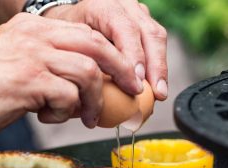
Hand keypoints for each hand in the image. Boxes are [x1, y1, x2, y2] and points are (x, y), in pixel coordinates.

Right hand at [0, 13, 140, 136]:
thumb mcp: (20, 62)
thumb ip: (52, 64)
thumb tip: (90, 82)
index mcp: (35, 26)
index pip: (87, 32)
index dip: (113, 54)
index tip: (126, 75)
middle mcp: (35, 34)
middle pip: (96, 44)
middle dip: (122, 70)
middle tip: (132, 91)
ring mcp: (32, 54)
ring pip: (87, 72)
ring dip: (93, 100)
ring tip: (84, 116)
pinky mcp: (27, 80)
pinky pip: (68, 96)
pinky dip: (67, 112)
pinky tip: (48, 116)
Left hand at [44, 0, 168, 99]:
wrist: (69, 21)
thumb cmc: (68, 36)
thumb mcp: (70, 46)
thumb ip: (85, 63)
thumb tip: (98, 98)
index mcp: (102, 6)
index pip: (124, 29)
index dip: (133, 57)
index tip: (136, 83)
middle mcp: (123, 5)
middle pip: (147, 33)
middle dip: (154, 66)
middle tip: (155, 93)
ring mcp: (137, 11)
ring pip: (156, 37)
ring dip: (160, 68)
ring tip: (159, 94)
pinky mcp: (145, 21)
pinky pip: (157, 43)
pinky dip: (157, 66)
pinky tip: (156, 87)